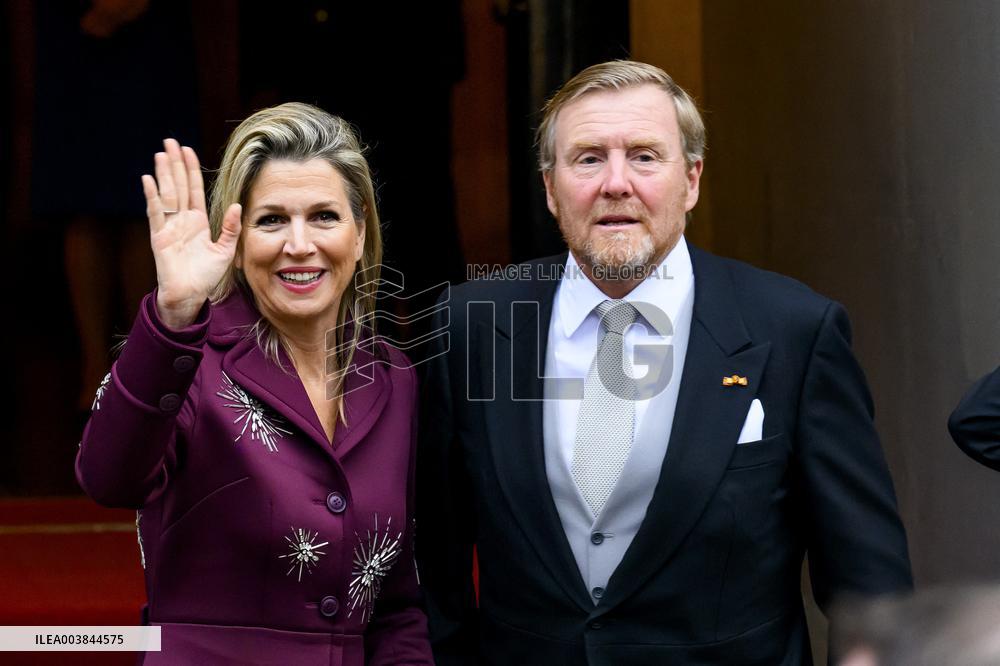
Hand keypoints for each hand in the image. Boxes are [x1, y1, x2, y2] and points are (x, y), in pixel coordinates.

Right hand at [142, 139, 241, 329]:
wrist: (191, 296)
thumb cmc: (206, 276)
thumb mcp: (225, 250)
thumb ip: (231, 228)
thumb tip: (237, 205)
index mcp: (198, 221)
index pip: (194, 189)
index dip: (191, 170)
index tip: (188, 150)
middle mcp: (182, 220)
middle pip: (178, 185)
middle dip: (175, 164)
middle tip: (170, 141)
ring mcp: (169, 227)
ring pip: (167, 194)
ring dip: (164, 174)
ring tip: (161, 153)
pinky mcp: (159, 237)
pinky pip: (155, 213)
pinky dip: (152, 196)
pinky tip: (148, 179)